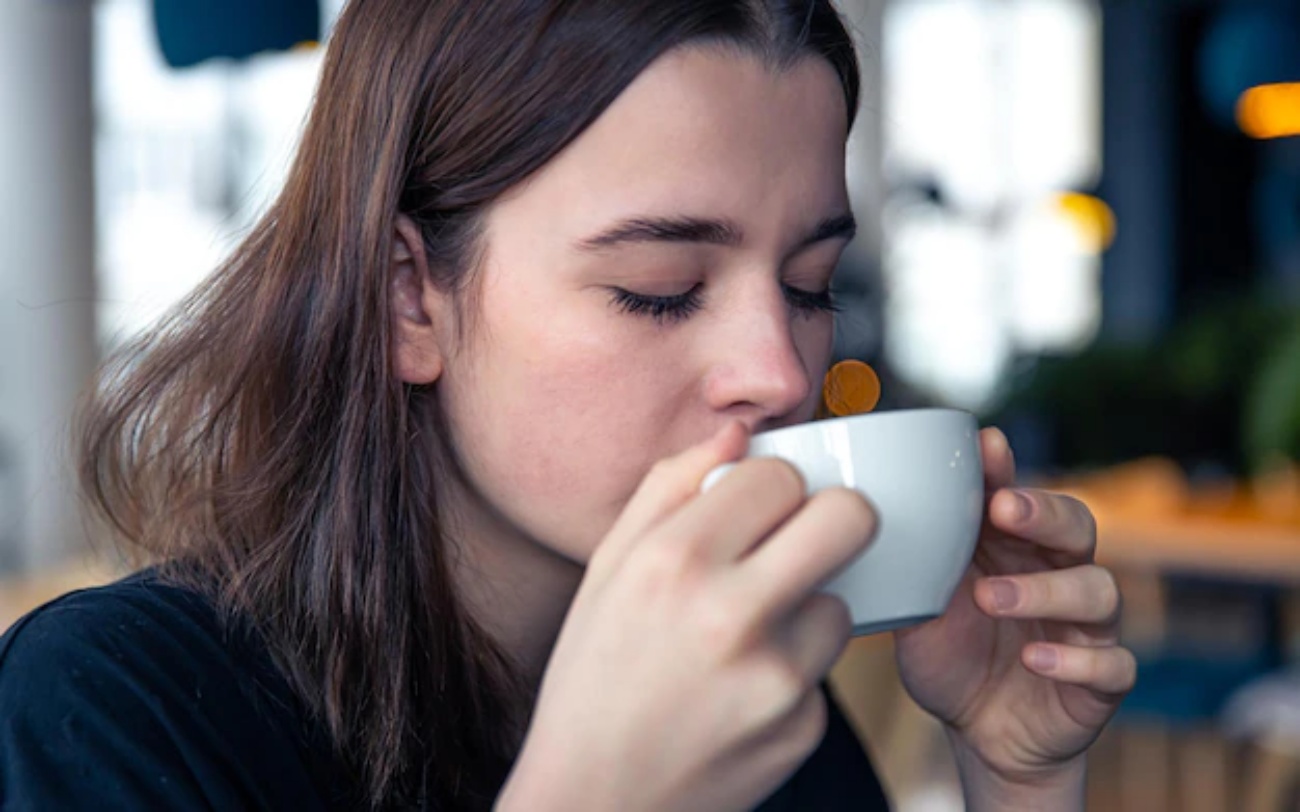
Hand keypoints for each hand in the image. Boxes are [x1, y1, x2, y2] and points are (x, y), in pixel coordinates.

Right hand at [500, 422, 876, 811]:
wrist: (595, 801)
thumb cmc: (592, 681)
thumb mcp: (606, 571)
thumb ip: (668, 488)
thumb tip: (736, 431)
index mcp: (675, 560)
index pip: (780, 476)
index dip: (775, 487)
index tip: (760, 507)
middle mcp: (731, 613)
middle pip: (849, 518)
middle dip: (834, 518)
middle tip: (803, 539)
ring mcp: (776, 677)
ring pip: (842, 600)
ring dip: (808, 607)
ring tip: (747, 637)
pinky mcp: (804, 727)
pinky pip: (824, 671)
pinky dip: (794, 672)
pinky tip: (741, 692)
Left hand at [893, 428, 1135, 798]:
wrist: (977, 733)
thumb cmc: (950, 654)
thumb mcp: (921, 606)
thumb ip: (913, 561)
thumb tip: (862, 506)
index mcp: (1014, 549)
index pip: (1021, 495)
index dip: (1007, 471)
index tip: (986, 448)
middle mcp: (1058, 576)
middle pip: (1077, 525)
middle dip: (1043, 512)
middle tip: (1002, 509)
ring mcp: (1085, 628)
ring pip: (1098, 589)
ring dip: (1046, 589)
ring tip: (992, 597)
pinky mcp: (1100, 681)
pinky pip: (1112, 664)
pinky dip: (1077, 660)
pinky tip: (1036, 658)